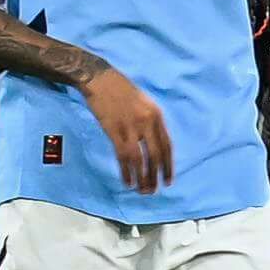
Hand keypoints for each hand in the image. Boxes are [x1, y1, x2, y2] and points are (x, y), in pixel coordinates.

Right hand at [83, 65, 174, 190]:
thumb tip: (155, 144)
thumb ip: (151, 123)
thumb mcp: (145, 104)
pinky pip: (122, 155)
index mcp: (157, 116)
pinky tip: (127, 181)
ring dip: (141, 177)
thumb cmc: (122, 91)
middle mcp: (147, 122)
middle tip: (154, 191)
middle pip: (155, 155)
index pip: (167, 146)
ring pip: (139, 159)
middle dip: (156, 175)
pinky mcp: (113, 130)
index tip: (169, 180)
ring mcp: (131, 127)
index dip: (168, 165)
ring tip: (142, 191)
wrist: (101, 79)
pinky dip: (126, 171)